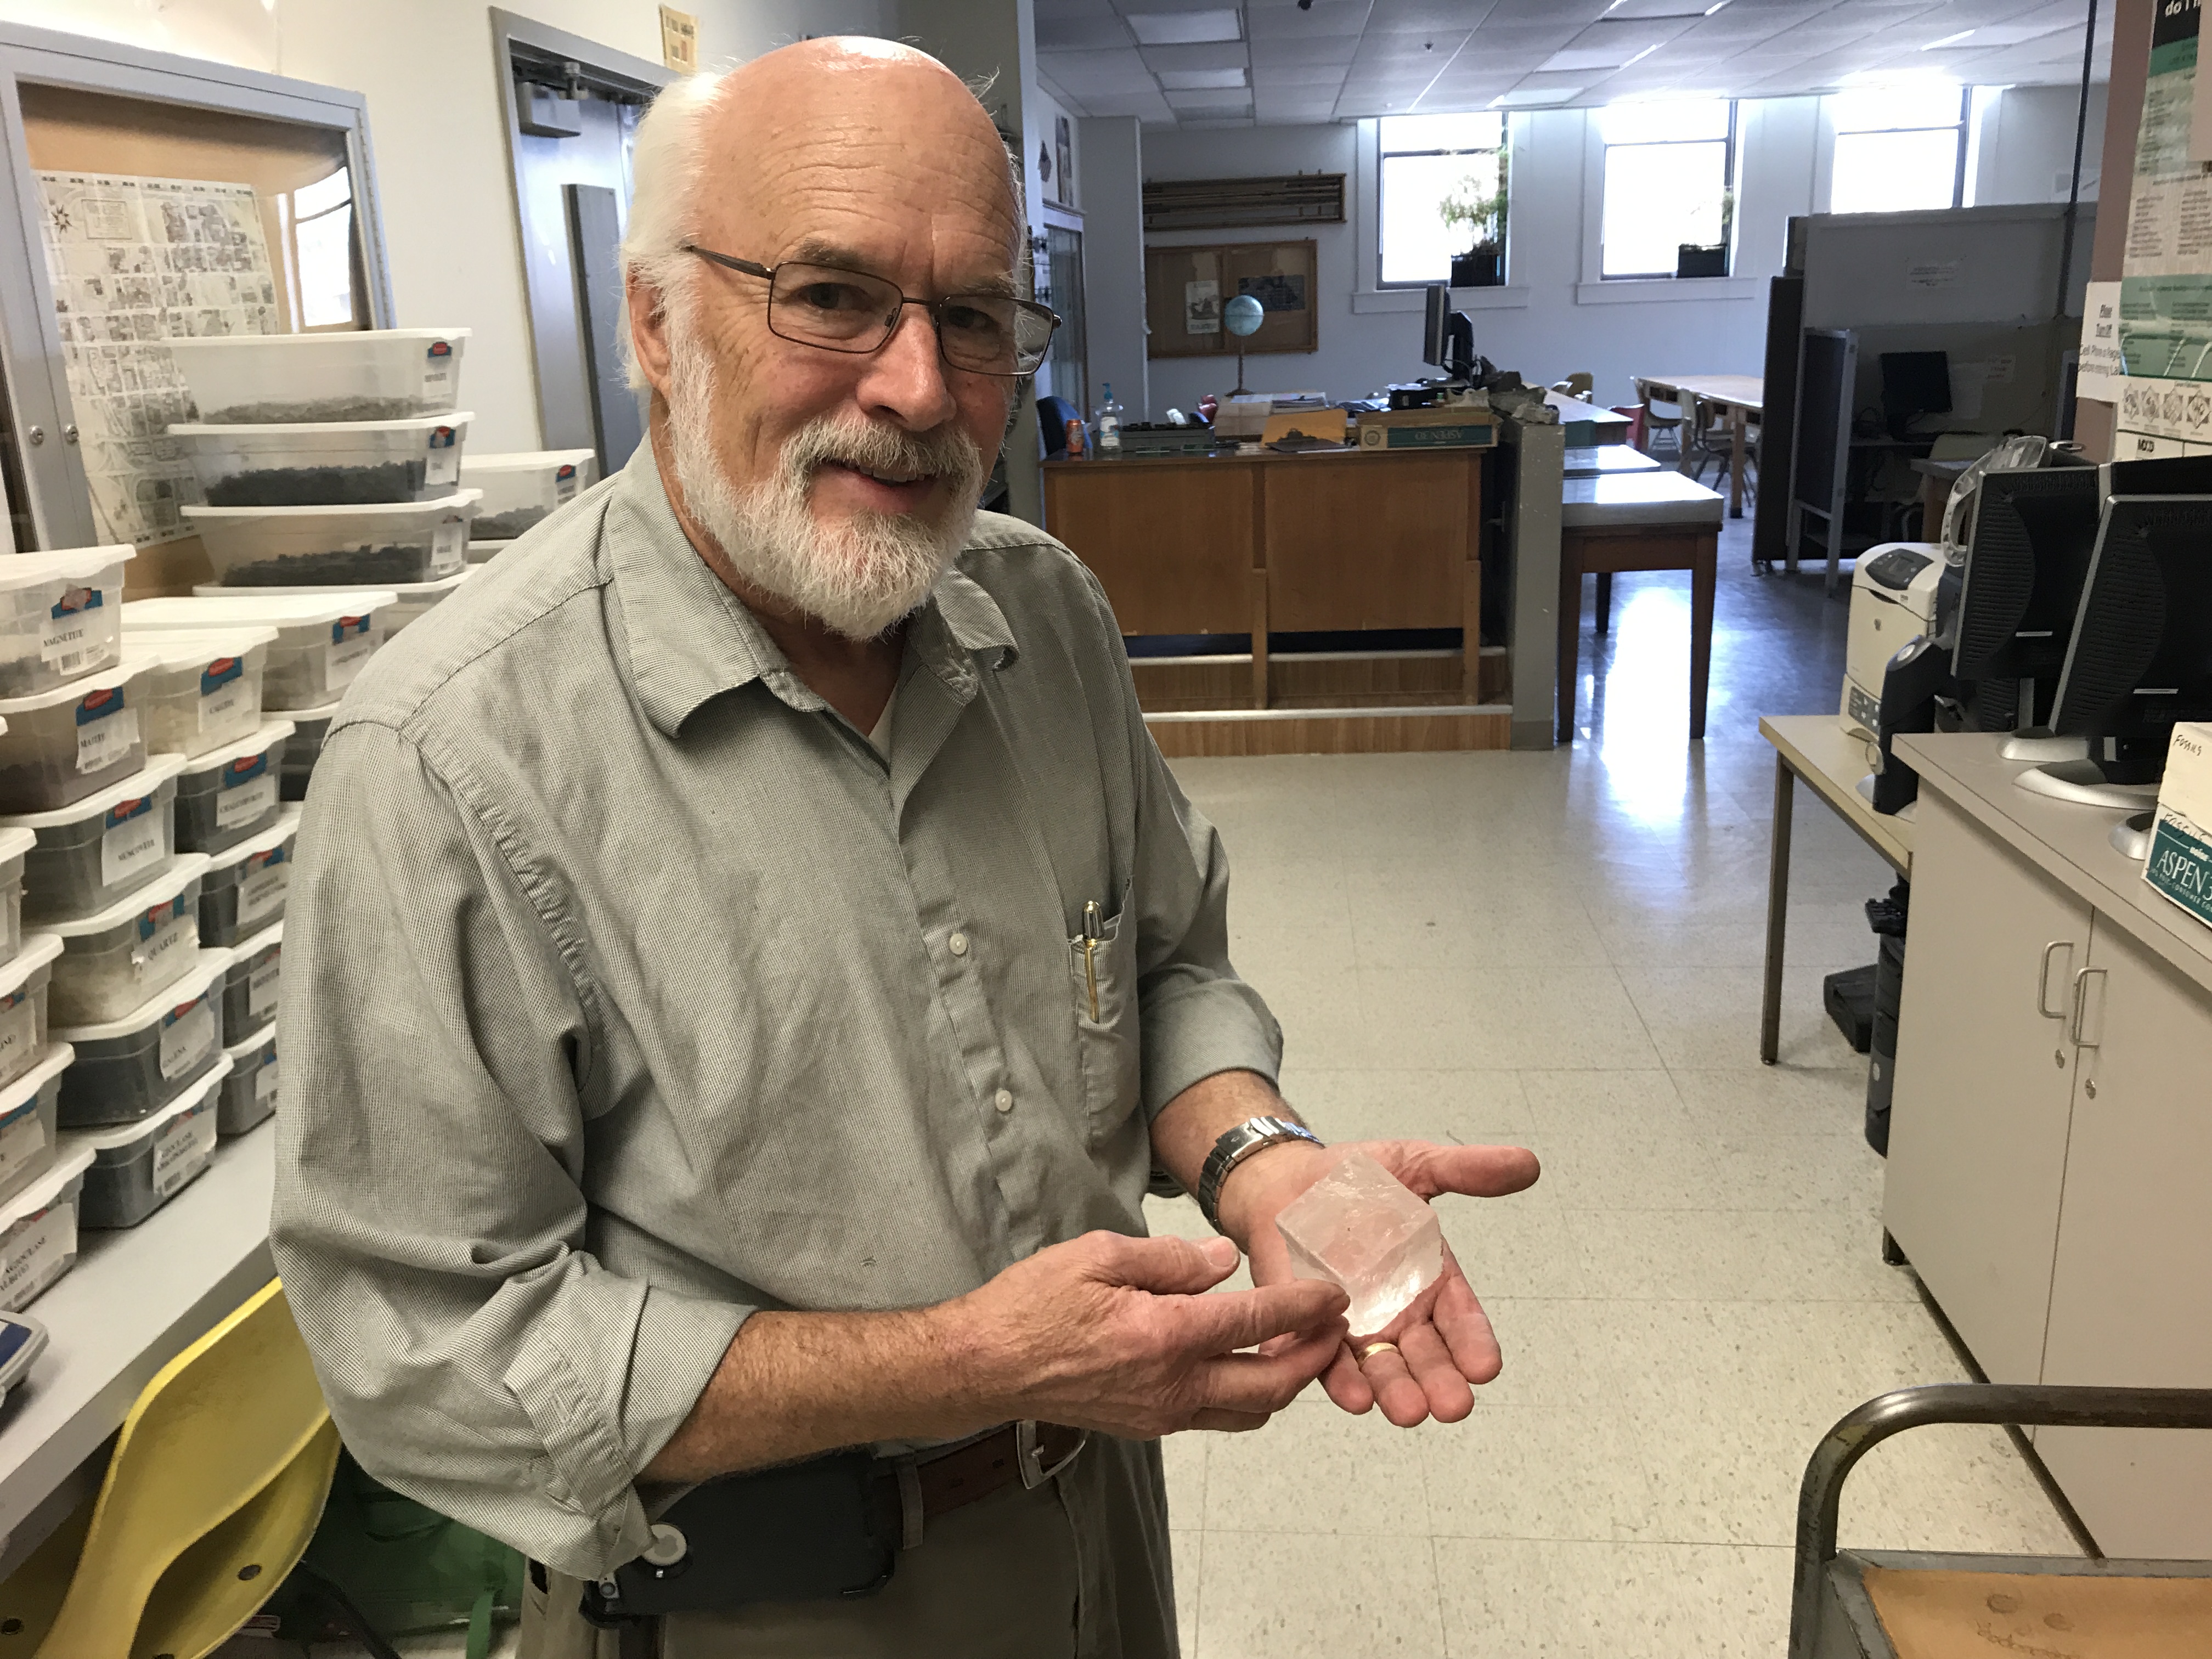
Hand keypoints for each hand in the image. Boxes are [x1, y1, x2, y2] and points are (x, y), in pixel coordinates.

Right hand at [948, 1230, 1348, 1438]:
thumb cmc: (1031, 1306)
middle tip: (1334, 1326)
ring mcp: (1161, 1414)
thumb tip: (1224, 1262)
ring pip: (1249, 1412)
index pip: (1257, 1322)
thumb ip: (1170, 1259)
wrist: (986, 1366)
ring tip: (1298, 1347)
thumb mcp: (1098, 1255)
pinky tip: (1243, 1363)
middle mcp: (1172, 1386)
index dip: (1304, 1306)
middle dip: (1314, 1356)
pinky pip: (1214, 1417)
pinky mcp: (1147, 1425)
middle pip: (1271, 1385)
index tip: (1333, 1292)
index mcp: (1164, 1336)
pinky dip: (1245, 1395)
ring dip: (1284, 1383)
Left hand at [1219, 1138, 1540, 1428]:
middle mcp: (1401, 1314)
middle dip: (1441, 1383)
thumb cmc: (1355, 1179)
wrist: (1289, 1182)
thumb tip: (1527, 1162)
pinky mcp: (1314, 1330)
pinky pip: (1328, 1362)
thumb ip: (1466, 1170)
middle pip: (1428, 1358)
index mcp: (1432, 1282)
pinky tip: (1353, 1396)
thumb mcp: (1414, 1166)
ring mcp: (1357, 1327)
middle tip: (1452, 1406)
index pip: (1462, 1321)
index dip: (1475, 1344)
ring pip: (1383, 1369)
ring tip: (1407, 1411)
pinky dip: (1341, 1381)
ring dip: (1395, 1392)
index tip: (1486, 1367)